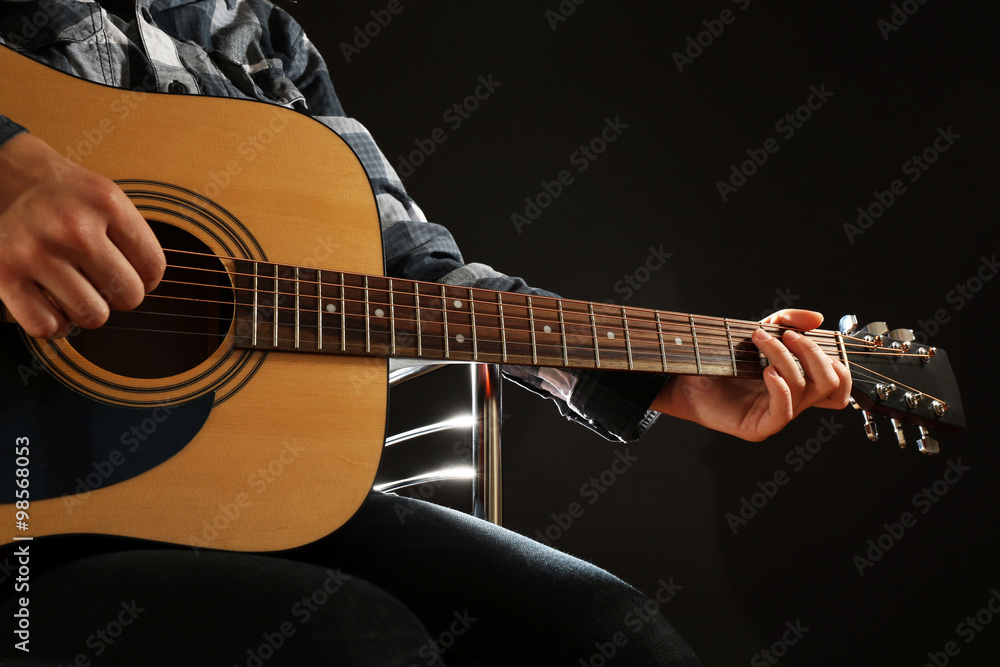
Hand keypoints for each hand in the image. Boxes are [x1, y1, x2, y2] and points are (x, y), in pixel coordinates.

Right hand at [0, 133, 164, 337]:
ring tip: (75, 289)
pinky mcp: (3, 273)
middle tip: (101, 281)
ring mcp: (36, 251)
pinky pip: (46, 326)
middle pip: (128, 296)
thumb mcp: (101, 194)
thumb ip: (128, 233)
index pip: (153, 266)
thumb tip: (148, 284)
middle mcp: (73, 227)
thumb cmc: (56, 191)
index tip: (132, 274)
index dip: (147, 279)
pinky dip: (53, 324)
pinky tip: (50, 304)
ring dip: (87, 310)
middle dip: (119, 296)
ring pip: (92, 316)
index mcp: (105, 203)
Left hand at [650, 309, 850, 441]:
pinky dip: (779, 386)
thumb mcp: (758, 333)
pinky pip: (783, 411)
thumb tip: (817, 318)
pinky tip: (765, 371)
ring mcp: (778, 416)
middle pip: (833, 383)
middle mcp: (794, 401)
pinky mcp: (759, 427)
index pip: (839, 380)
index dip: (833, 357)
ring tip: (760, 341)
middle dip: (813, 352)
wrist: (686, 381)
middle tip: (786, 335)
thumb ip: (785, 321)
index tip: (802, 335)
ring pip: (805, 389)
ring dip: (785, 358)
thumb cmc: (721, 361)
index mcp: (799, 382)